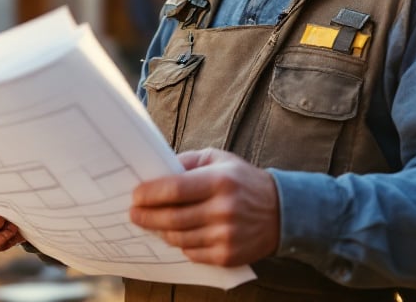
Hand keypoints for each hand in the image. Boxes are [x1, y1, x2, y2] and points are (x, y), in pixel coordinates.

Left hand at [130, 148, 279, 266]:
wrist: (282, 212)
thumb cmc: (243, 181)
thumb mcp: (219, 160)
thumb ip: (188, 162)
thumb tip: (157, 171)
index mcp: (219, 181)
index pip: (174, 189)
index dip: (150, 194)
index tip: (135, 195)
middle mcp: (223, 209)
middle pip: (172, 217)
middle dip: (147, 216)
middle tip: (134, 213)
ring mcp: (226, 235)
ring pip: (179, 238)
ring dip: (161, 231)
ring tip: (153, 223)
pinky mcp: (228, 256)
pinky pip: (192, 253)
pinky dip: (181, 244)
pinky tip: (178, 235)